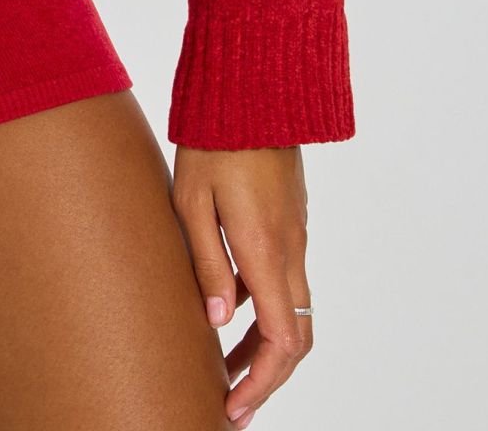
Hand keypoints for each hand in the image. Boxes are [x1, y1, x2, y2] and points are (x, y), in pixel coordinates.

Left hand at [170, 144, 313, 424]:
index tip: (234, 404)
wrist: (253, 88)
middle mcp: (290, 248)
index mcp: (264, 249)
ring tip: (225, 368)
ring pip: (294, 310)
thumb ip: (207, 264)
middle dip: (267, 378)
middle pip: (295, 336)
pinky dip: (267, 312)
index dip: (262, 381)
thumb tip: (217, 322)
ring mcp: (296, 233)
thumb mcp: (191, 201)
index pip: (282, 340)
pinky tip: (231, 313)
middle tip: (233, 403)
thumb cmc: (212, 139)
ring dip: (265, 346)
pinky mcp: (291, 220)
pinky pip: (287, 280)